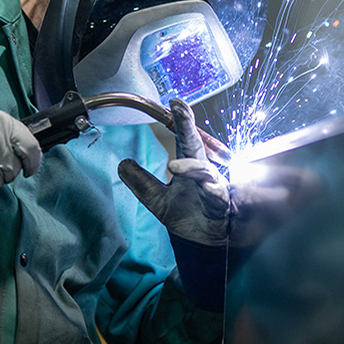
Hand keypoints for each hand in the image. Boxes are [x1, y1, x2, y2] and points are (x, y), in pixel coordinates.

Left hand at [118, 99, 230, 245]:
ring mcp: (214, 186)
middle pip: (196, 145)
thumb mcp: (156, 198)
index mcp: (189, 166)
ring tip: (173, 166)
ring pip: (205, 170)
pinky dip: (212, 190)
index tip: (174, 100)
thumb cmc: (186, 215)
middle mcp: (203, 171)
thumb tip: (122, 164)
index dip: (180, 120)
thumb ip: (141, 181)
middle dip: (189, 126)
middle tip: (180, 108)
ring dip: (191, 167)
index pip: (184, 139)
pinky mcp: (221, 204)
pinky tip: (207, 187)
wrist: (201, 242)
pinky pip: (217, 195)